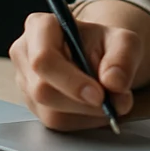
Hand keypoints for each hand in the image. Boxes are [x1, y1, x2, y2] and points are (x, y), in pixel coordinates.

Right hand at [8, 11, 141, 130]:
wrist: (100, 56)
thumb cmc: (105, 44)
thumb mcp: (124, 41)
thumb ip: (123, 57)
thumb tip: (114, 83)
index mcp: (40, 27)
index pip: (43, 59)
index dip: (71, 81)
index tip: (99, 94)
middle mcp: (25, 54)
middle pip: (43, 90)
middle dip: (82, 101)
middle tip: (114, 101)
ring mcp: (26, 83)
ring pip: (50, 112)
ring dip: (87, 113)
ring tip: (111, 100)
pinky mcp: (34, 106)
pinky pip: (57, 123)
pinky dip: (84, 120)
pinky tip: (98, 107)